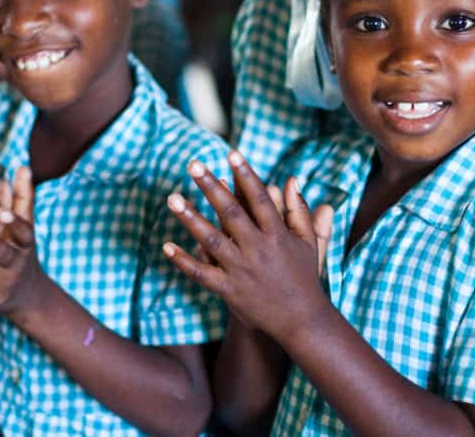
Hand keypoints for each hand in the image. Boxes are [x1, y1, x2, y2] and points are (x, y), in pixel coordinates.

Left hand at [163, 151, 333, 344]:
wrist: (301, 321)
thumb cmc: (305, 277)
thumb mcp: (308, 242)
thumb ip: (298, 210)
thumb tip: (291, 180)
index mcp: (277, 235)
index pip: (259, 198)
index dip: (245, 175)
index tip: (230, 153)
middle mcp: (258, 249)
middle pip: (231, 212)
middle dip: (211, 187)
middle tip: (193, 165)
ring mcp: (241, 270)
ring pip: (212, 240)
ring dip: (191, 218)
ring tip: (172, 198)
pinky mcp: (229, 290)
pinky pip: (202, 273)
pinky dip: (184, 261)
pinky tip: (166, 246)